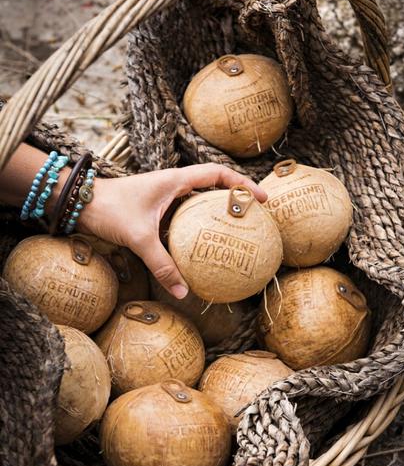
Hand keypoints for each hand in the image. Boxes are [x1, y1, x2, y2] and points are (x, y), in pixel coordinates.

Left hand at [78, 164, 266, 298]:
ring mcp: (166, 196)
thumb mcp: (139, 238)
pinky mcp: (157, 209)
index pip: (218, 174)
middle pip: (214, 185)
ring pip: (199, 201)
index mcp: (175, 180)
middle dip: (235, 197)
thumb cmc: (109, 209)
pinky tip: (202, 246)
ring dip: (216, 212)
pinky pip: (185, 215)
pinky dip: (197, 225)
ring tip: (235, 231)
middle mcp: (174, 185)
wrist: (81, 202)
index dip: (243, 184)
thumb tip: (183, 291)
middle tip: (254, 217)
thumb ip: (162, 264)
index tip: (261, 199)